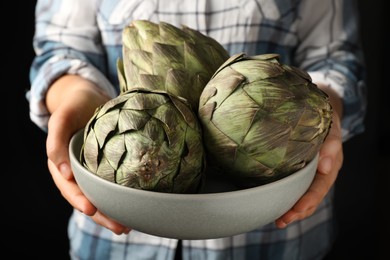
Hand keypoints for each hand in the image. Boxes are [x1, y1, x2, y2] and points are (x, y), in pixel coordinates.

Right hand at [45, 75, 130, 234]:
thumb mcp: (62, 117)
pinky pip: (111, 184)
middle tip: (120, 228)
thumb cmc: (74, 104)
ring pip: (100, 195)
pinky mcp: (106, 165)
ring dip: (111, 212)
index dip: (79, 199)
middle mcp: (76, 169)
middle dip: (101, 215)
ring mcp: (91, 169)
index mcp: (61, 162)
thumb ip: (56, 140)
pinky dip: (120, 197)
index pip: (69, 186)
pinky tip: (133, 206)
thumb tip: (63, 172)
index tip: (92, 209)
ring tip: (127, 226)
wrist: (89, 95)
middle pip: (87, 197)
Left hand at [275, 85, 342, 227]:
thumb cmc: (325, 122)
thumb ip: (331, 145)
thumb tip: (326, 167)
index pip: (319, 188)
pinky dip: (286, 198)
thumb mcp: (331, 130)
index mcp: (330, 167)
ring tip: (278, 220)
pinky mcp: (298, 172)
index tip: (297, 209)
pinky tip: (273, 204)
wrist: (318, 114)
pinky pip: (294, 188)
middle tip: (282, 220)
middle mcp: (320, 175)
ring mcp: (309, 175)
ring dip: (291, 210)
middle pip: (310, 198)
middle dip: (297, 211)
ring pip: (302, 197)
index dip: (309, 200)